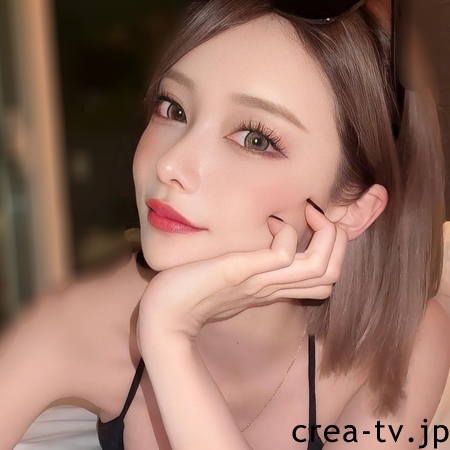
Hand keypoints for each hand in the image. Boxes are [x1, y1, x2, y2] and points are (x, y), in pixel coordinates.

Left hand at [137, 201, 348, 348]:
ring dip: (324, 235)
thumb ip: (250, 266)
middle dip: (337, 239)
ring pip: (319, 267)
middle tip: (318, 216)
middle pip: (332, 273)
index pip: (326, 279)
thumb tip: (261, 245)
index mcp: (272, 289)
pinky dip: (286, 235)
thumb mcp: (230, 277)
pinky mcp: (241, 273)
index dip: (333, 251)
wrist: (163, 317)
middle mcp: (273, 287)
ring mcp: (260, 282)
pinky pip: (282, 256)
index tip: (313, 225)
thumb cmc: (193, 293)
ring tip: (308, 213)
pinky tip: (271, 223)